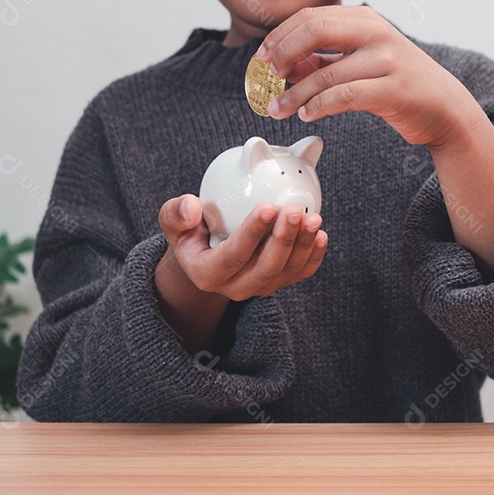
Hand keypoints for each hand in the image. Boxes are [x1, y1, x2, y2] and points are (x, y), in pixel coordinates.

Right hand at [157, 194, 326, 300]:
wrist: (207, 251)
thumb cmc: (191, 232)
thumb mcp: (173, 221)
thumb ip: (175, 213)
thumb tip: (191, 207)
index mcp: (206, 273)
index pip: (232, 256)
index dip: (252, 234)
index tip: (268, 207)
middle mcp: (234, 287)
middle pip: (264, 268)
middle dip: (283, 239)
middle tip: (294, 211)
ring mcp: (259, 287)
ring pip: (286, 272)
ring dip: (302, 245)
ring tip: (313, 219)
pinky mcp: (277, 282)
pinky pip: (300, 274)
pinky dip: (313, 256)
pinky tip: (320, 235)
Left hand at [256, 5, 479, 146]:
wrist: (445, 108)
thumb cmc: (398, 84)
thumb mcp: (360, 63)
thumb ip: (324, 60)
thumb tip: (282, 65)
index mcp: (365, 19)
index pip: (312, 16)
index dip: (281, 35)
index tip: (262, 57)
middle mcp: (377, 32)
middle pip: (315, 30)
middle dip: (284, 53)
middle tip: (268, 77)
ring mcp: (387, 60)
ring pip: (326, 72)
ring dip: (295, 94)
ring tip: (278, 108)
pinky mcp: (393, 89)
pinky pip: (344, 96)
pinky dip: (319, 106)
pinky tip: (307, 115)